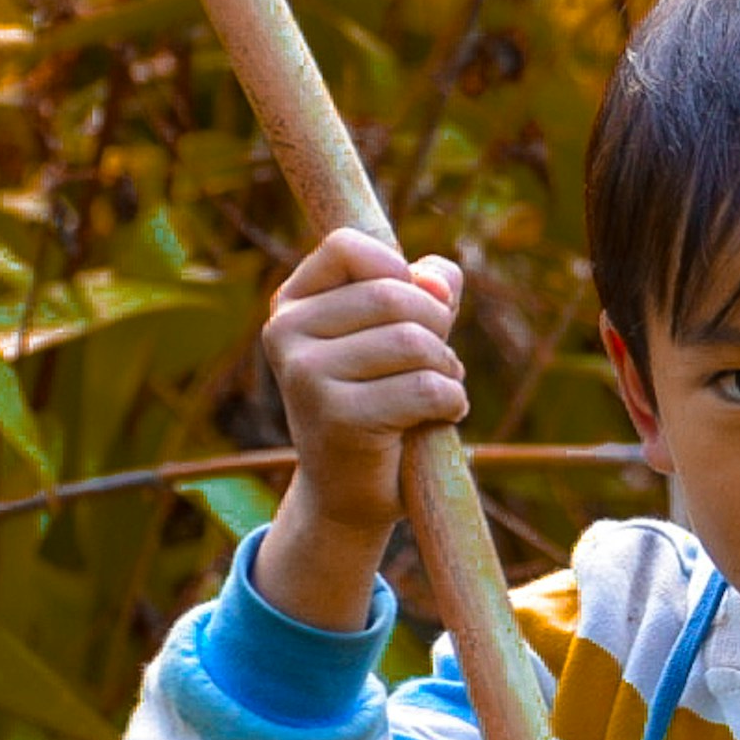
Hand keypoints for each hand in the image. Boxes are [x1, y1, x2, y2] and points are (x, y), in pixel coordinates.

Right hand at [264, 229, 467, 537]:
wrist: (348, 493)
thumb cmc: (380, 402)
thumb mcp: (399, 334)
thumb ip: (424, 289)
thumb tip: (439, 278)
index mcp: (292, 305)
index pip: (348, 246)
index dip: (400, 271)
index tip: (418, 309)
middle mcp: (287, 334)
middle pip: (393, 294)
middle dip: (437, 327)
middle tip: (439, 363)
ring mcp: (306, 376)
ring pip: (414, 341)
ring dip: (447, 368)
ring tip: (437, 392)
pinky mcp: (337, 418)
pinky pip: (425, 388)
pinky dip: (452, 401)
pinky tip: (438, 419)